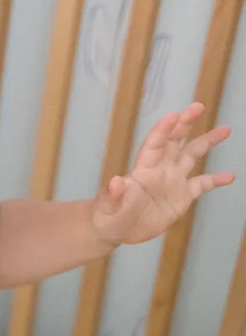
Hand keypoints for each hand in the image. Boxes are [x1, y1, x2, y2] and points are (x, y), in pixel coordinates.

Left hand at [91, 102, 234, 246]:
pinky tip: (230, 176)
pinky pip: (201, 185)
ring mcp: (171, 182)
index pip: (154, 144)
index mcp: (142, 169)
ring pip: (191, 156)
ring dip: (207, 142)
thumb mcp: (108, 205)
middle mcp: (159, 170)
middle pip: (175, 141)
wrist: (114, 229)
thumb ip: (113, 194)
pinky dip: (215, 180)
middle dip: (185, 124)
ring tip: (225, 129)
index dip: (163, 130)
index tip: (174, 115)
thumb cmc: (106, 214)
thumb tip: (116, 182)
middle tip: (198, 106)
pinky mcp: (181, 197)